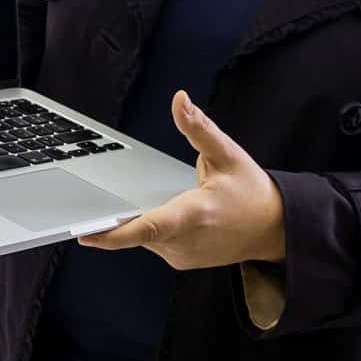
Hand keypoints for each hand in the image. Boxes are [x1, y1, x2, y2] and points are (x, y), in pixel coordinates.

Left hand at [79, 92, 286, 271]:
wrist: (274, 229)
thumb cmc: (252, 191)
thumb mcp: (228, 154)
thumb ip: (199, 128)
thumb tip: (180, 99)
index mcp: (196, 214)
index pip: (150, 227)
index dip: (115, 235)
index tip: (86, 234)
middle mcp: (186, 241)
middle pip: (138, 227)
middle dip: (130, 209)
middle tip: (156, 190)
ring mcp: (183, 255)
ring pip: (144, 235)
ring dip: (148, 216)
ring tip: (182, 200)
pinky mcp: (181, 261)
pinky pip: (155, 242)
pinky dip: (157, 227)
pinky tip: (179, 213)